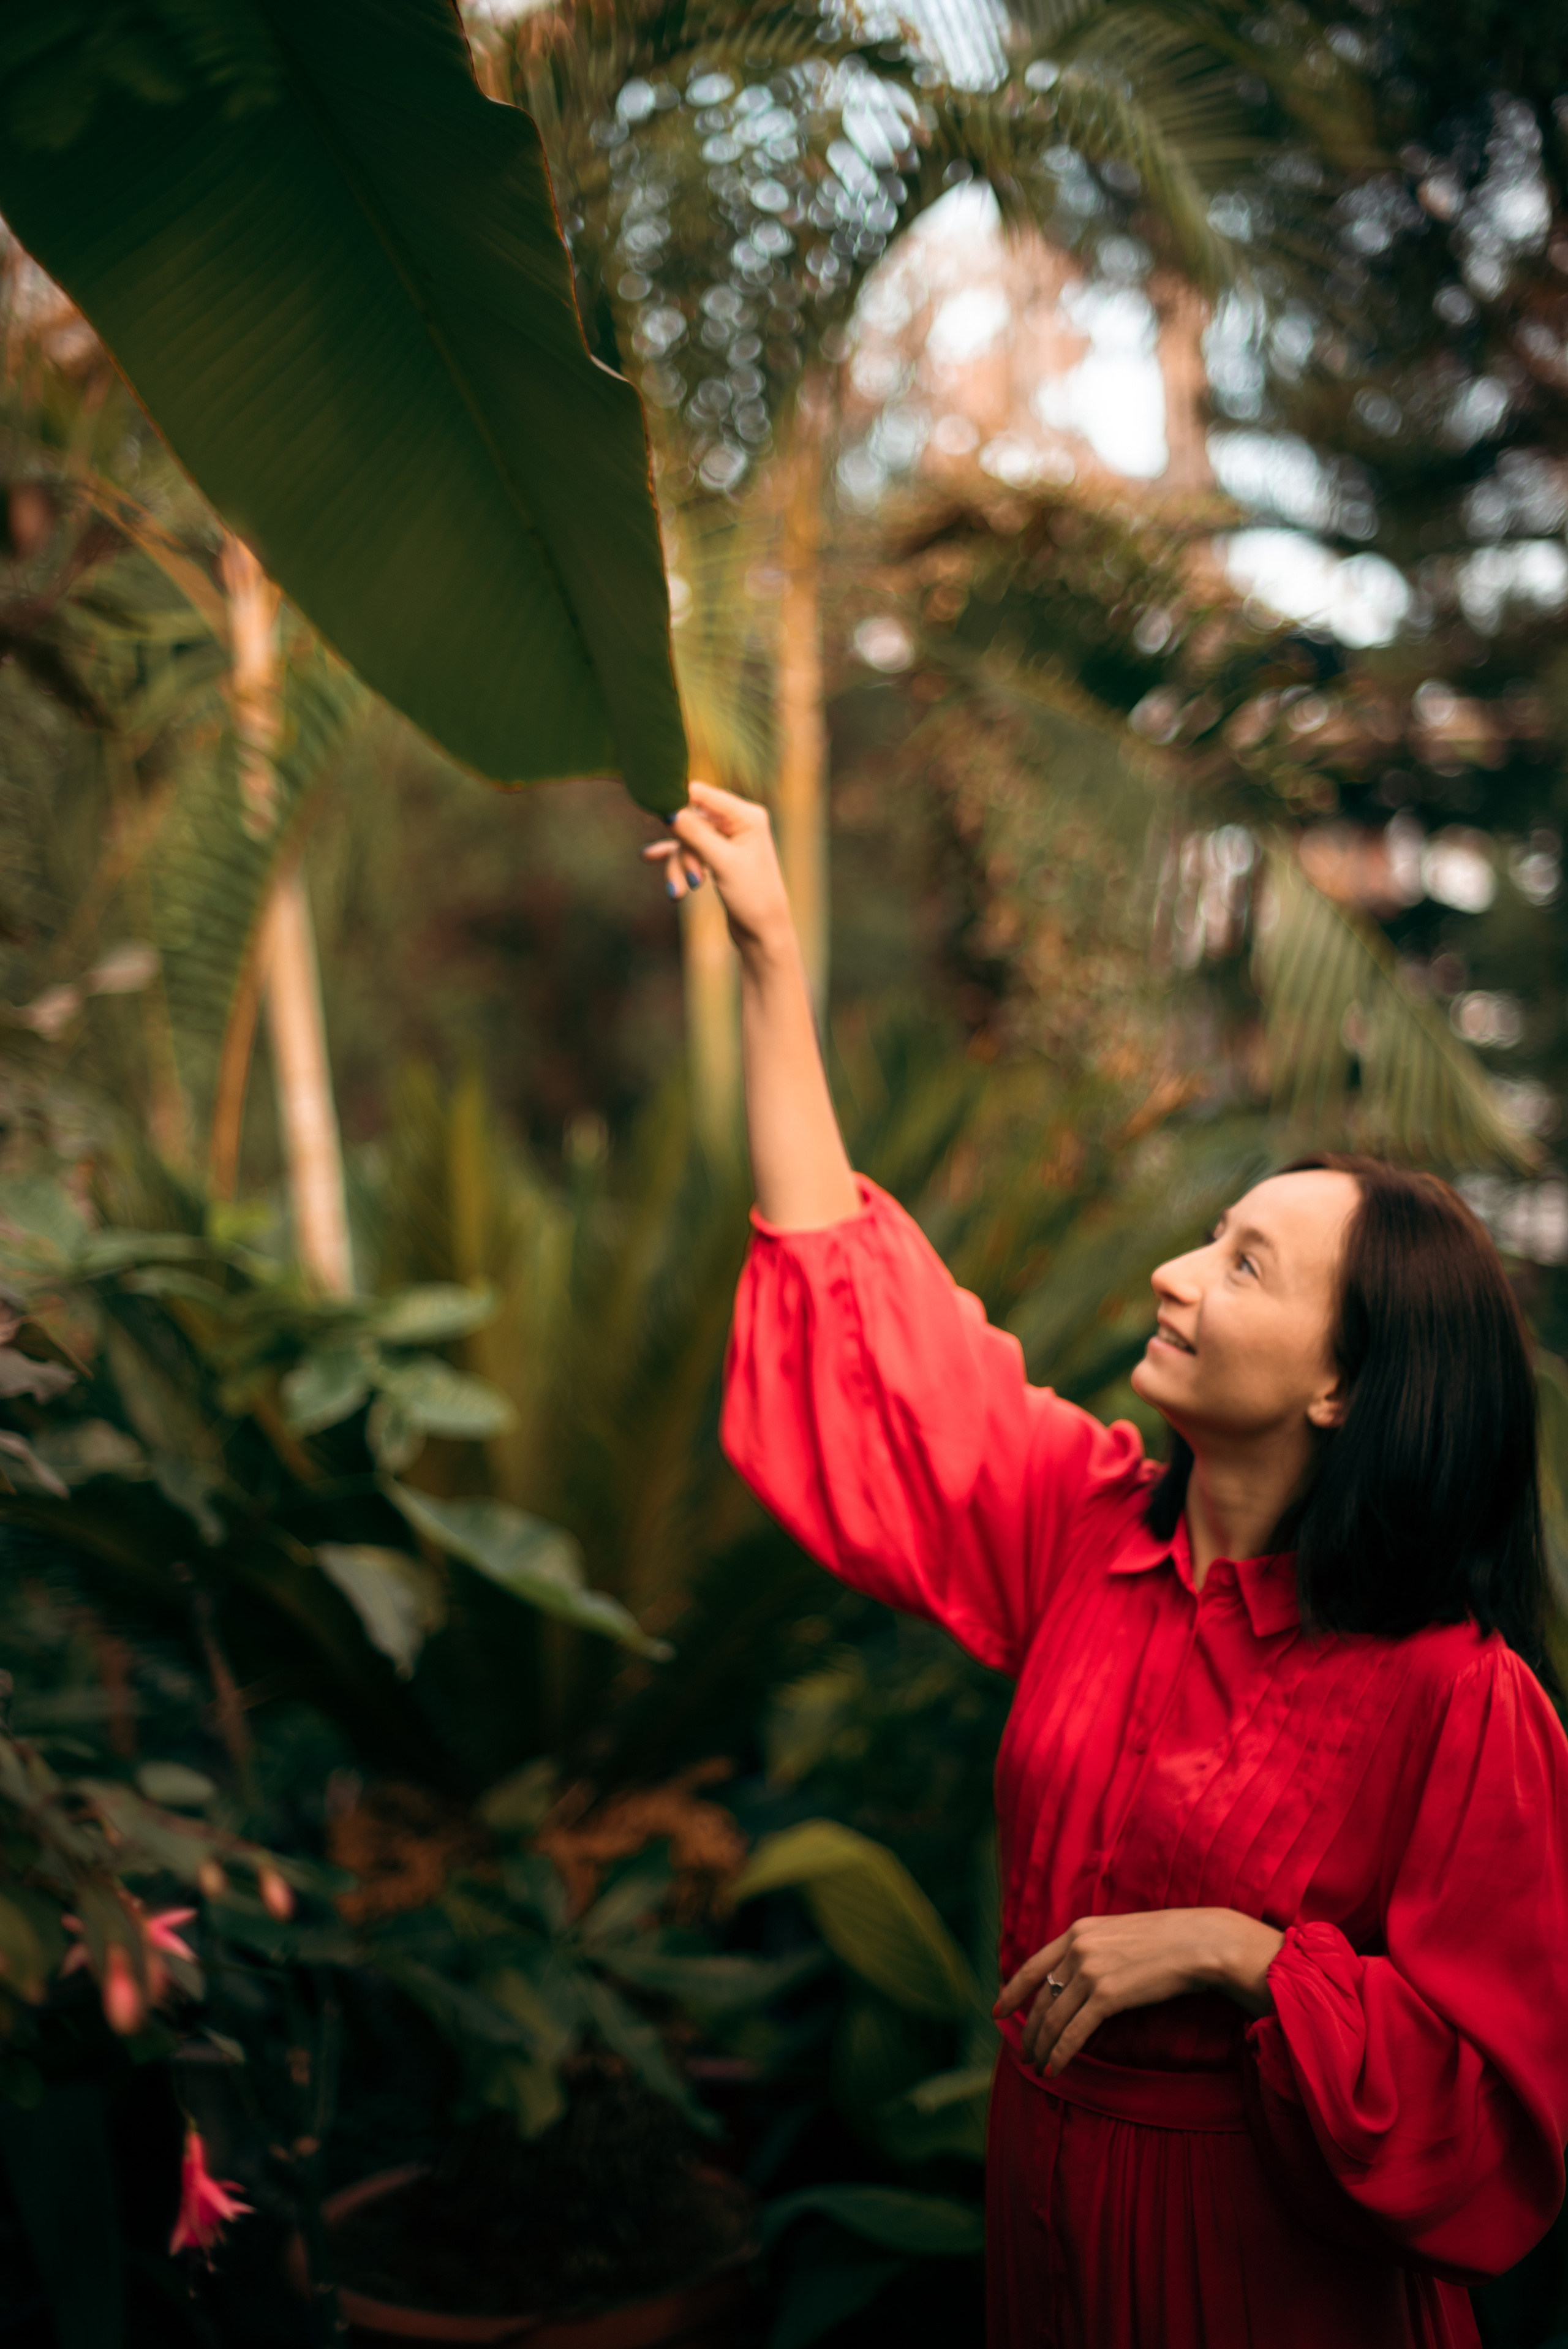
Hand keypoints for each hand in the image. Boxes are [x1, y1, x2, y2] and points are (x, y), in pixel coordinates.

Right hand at [641, 780, 793, 956]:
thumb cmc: (752, 897)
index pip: (701, 793)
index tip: (651, 810)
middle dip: (684, 851)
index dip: (676, 800)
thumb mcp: (722, 862)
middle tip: (693, 880)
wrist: (763, 933)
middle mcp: (738, 822)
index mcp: (747, 815)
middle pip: (691, 820)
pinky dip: (675, 862)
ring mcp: (727, 839)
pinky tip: (649, 856)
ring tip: (677, 893)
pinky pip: (689, 851)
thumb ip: (694, 833)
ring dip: (680, 865)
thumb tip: (667, 809)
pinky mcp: (718, 856)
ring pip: (688, 840)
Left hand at [994, 1908, 1283, 2074]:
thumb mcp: (1119, 1934)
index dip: (1012, 1991)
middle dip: (1029, 2029)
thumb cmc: (1168, 1940)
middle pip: (1041, 1997)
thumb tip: (1079, 1978)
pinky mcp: (1107, 1995)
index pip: (1033, 1965)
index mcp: (1078, 1931)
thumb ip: (1094, 1951)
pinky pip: (1074, 2032)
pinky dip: (1061, 2053)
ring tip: (1038, 2065)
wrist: (1200, 1942)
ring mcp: (1090, 1971)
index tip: (998, 2011)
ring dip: (1042, 2046)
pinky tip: (1054, 2069)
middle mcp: (1078, 1949)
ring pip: (1053, 2018)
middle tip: (1023, 2051)